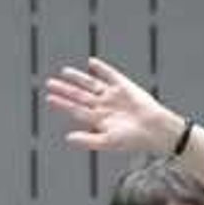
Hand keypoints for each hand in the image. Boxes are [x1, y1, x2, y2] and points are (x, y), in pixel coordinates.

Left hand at [42, 56, 180, 156]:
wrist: (155, 129)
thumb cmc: (133, 139)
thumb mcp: (108, 142)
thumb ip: (87, 140)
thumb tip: (67, 138)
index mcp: (98, 120)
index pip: (75, 109)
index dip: (62, 104)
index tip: (48, 98)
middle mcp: (103, 106)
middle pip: (80, 95)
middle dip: (65, 89)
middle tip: (48, 83)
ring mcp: (113, 96)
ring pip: (91, 84)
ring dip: (78, 78)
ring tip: (64, 72)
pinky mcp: (124, 86)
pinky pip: (110, 75)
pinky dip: (101, 68)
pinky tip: (91, 62)